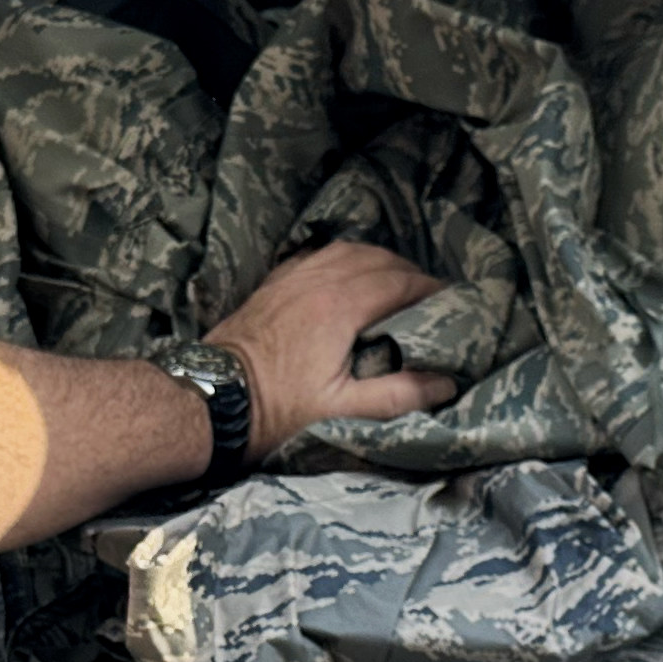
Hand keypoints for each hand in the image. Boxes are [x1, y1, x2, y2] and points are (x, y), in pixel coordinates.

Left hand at [208, 240, 460, 458]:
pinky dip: (342, 260)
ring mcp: (291, 279)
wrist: (210, 399)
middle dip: (409, 273)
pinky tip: (348, 276)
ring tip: (396, 282)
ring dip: (377, 261)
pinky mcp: (272, 285)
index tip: (452, 302)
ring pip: (346, 251)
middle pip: (377, 259)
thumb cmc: (275, 409)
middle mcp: (317, 281)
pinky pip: (316, 256)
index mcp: (339, 307)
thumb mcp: (340, 411)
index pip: (399, 282)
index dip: (430, 289)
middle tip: (430, 295)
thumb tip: (445, 383)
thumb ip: (396, 395)